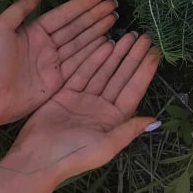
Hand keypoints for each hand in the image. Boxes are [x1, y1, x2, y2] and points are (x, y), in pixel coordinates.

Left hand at [0, 0, 117, 148]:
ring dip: (97, 32)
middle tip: (114, 6)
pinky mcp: (57, 81)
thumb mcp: (0, 28)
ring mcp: (53, 64)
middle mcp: (47, 45)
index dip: (81, 5)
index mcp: (34, 31)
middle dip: (94, 17)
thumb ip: (20, 9)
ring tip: (114, 20)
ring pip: (80, 44)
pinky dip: (94, 54)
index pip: (63, 15)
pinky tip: (108, 44)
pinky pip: (79, 64)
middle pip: (75, 28)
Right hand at [9, 32, 159, 180]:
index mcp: (114, 119)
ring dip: (116, 54)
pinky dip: (94, 59)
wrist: (38, 157)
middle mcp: (102, 107)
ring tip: (129, 36)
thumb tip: (154, 120)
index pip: (133, 90)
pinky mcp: (67, 93)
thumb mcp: (107, 145)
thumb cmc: (75, 154)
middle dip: (133, 57)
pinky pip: (84, 72)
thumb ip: (129, 129)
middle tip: (144, 36)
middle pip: (121, 77)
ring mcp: (85, 99)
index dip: (145, 71)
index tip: (155, 52)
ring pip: (104, 71)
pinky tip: (106, 44)